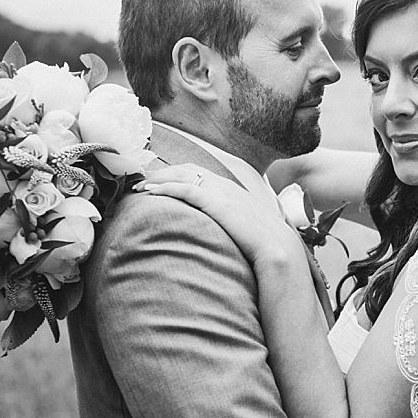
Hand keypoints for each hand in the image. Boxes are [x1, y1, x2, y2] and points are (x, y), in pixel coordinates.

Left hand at [135, 165, 303, 266]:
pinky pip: (184, 188)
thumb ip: (233, 224)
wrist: (278, 249)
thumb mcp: (247, 228)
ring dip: (158, 178)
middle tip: (143, 182)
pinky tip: (150, 192)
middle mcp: (225, 185)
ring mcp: (221, 191)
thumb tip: (224, 235)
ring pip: (182, 174)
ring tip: (139, 187)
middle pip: (187, 169)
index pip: (199, 172)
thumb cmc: (264, 244)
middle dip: (162, 173)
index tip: (160, 182)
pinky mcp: (216, 201)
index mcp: (233, 190)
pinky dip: (165, 187)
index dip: (177, 174)